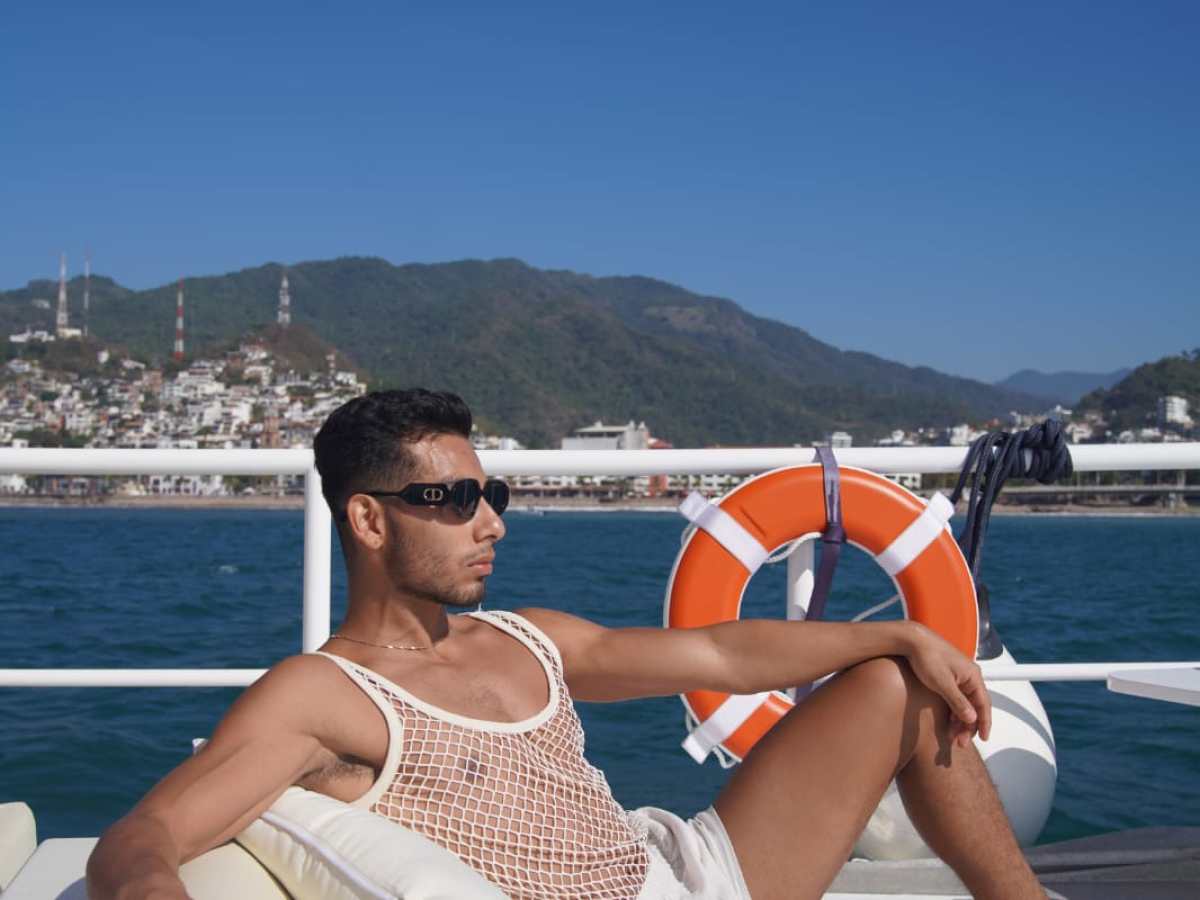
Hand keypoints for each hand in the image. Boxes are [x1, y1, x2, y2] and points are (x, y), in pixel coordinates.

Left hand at [903, 623, 990, 748]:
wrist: (912, 640)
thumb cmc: (927, 657)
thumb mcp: (942, 683)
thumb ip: (958, 702)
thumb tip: (972, 718)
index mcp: (973, 676)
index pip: (984, 704)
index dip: (985, 723)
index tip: (984, 739)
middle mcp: (969, 676)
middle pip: (975, 706)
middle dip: (969, 726)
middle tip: (960, 743)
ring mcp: (959, 676)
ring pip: (965, 704)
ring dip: (960, 720)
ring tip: (952, 737)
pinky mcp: (948, 677)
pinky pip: (956, 698)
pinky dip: (953, 711)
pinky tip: (947, 723)